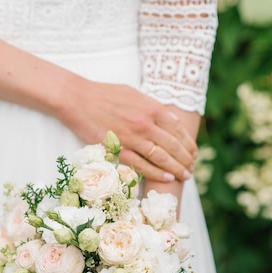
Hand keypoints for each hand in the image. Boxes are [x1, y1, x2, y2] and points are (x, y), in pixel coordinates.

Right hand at [56, 76, 197, 181]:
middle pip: (173, 145)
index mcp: (152, 108)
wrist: (78, 99)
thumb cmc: (104, 95)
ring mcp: (132, 138)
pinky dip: (156, 173)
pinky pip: (142, 165)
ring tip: (184, 175)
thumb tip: (172, 119)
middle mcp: (146, 123)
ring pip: (161, 157)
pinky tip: (166, 178)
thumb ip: (154, 107)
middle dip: (186, 159)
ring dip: (175, 168)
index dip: (188, 143)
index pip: (178, 129)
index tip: (194, 152)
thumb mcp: (134, 94)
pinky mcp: (118, 149)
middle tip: (192, 168)